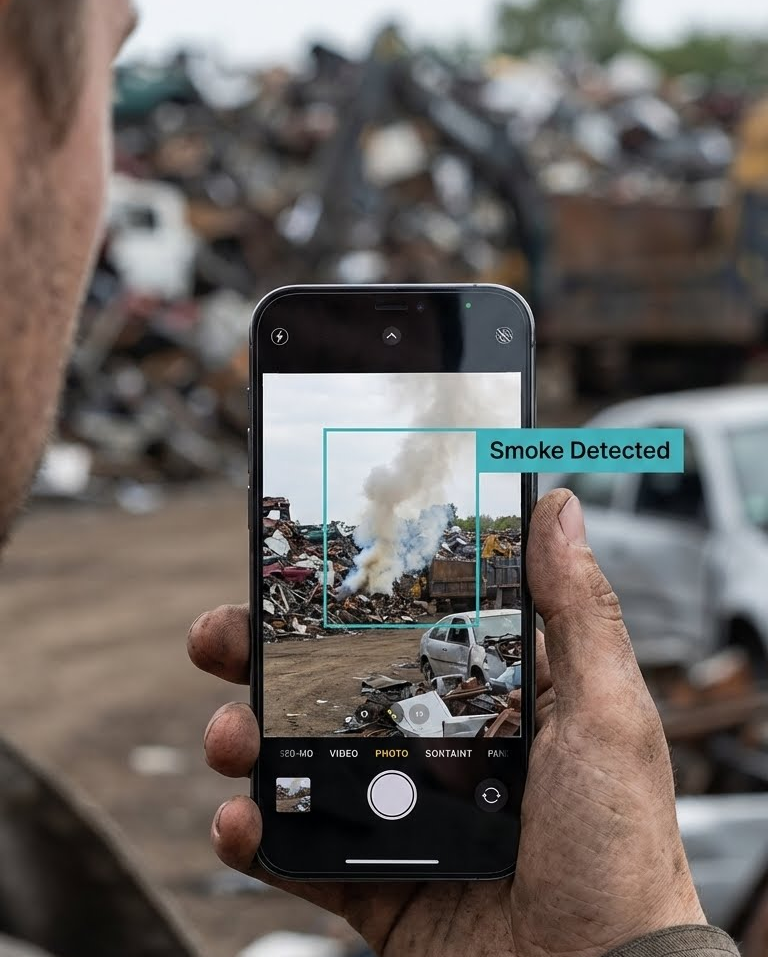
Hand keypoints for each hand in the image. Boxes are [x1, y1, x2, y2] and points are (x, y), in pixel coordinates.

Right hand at [188, 490, 705, 956]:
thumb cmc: (617, 848)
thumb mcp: (606, 712)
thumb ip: (577, 610)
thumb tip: (558, 508)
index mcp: (485, 697)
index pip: (399, 628)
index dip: (343, 597)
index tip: (294, 566)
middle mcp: (435, 746)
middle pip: (330, 687)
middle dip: (264, 659)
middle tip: (221, 637)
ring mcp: (398, 811)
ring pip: (298, 761)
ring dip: (244, 741)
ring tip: (230, 737)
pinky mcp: (372, 877)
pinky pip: (297, 850)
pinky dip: (254, 835)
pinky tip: (238, 821)